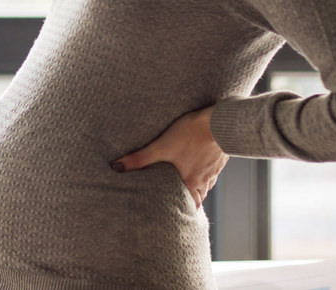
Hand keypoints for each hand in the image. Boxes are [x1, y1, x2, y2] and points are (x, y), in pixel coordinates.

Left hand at [112, 107, 229, 208]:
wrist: (220, 122)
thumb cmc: (191, 134)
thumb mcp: (161, 146)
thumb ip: (140, 159)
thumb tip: (116, 167)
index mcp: (192, 183)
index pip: (191, 206)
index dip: (185, 210)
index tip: (178, 214)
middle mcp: (205, 180)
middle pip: (199, 196)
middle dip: (190, 199)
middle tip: (180, 199)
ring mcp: (214, 168)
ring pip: (206, 183)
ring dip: (197, 184)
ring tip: (187, 181)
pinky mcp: (220, 156)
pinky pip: (212, 168)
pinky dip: (205, 169)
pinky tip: (199, 160)